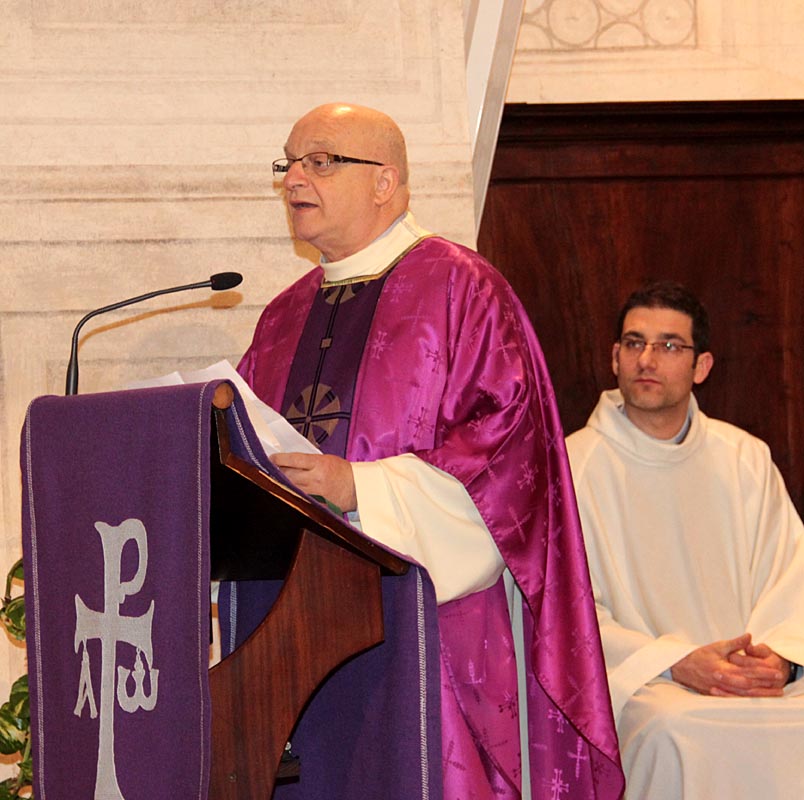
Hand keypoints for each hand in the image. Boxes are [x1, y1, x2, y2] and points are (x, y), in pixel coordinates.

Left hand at [270, 452, 356, 512]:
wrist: (359, 488)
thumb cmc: (343, 471)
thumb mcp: (327, 460)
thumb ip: (309, 462)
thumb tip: (289, 463)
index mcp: (320, 463)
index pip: (294, 459)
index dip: (279, 459)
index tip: (271, 458)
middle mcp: (316, 478)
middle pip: (289, 474)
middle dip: (277, 471)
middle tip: (268, 469)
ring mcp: (316, 492)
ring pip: (292, 488)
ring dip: (281, 484)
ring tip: (274, 481)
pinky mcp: (317, 504)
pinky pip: (300, 499)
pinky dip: (292, 495)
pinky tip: (286, 493)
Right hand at [670, 633, 785, 696]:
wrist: (680, 668)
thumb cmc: (698, 656)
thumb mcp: (716, 646)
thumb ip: (734, 643)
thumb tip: (749, 636)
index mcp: (724, 669)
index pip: (748, 671)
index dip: (763, 671)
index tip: (775, 671)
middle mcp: (724, 681)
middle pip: (749, 685)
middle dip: (766, 684)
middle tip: (780, 682)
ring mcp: (721, 690)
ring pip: (745, 694)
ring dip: (761, 693)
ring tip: (774, 693)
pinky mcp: (719, 696)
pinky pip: (737, 699)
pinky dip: (748, 699)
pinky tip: (757, 699)